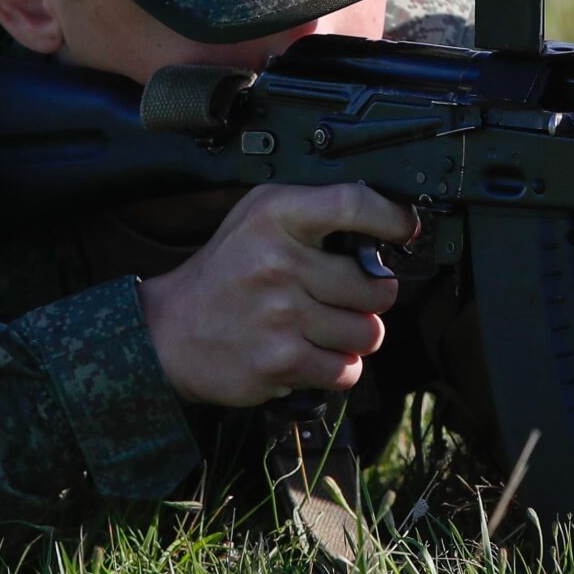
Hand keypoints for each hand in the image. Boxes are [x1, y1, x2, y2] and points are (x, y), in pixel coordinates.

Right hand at [135, 182, 412, 408]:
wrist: (168, 333)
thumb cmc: (224, 272)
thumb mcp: (257, 217)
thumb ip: (314, 211)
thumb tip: (387, 221)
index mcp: (274, 216)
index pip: (353, 204)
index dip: (392, 218)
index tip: (406, 230)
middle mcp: (279, 262)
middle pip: (376, 286)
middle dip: (371, 298)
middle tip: (346, 298)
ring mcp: (281, 314)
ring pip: (368, 333)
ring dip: (354, 336)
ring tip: (324, 327)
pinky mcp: (280, 361)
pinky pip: (345, 369)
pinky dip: (337, 368)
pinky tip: (312, 353)